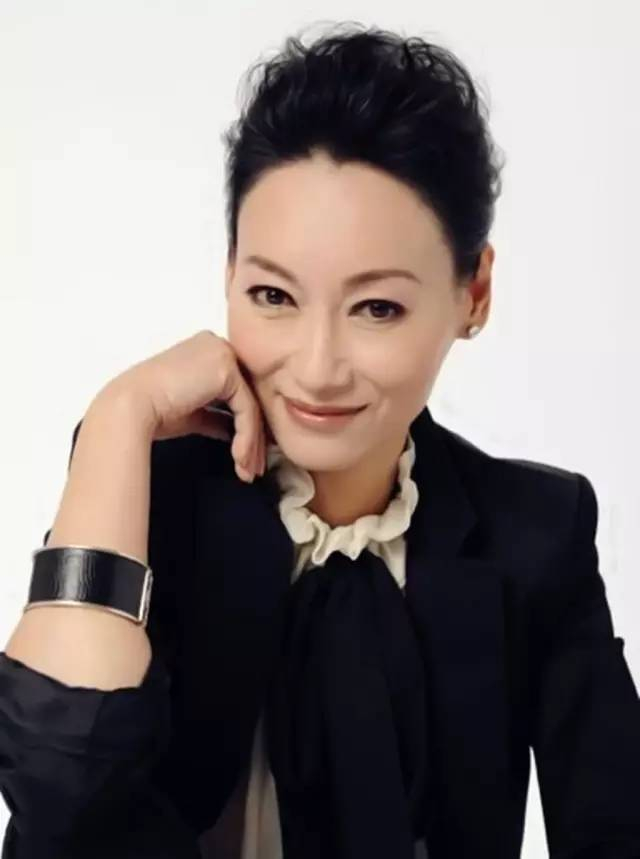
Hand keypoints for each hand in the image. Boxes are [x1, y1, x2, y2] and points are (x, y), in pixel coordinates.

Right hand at [100, 330, 266, 482]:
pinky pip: (246, 408)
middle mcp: (217, 346)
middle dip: (252, 438)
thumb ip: (214, 416)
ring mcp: (223, 354)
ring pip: (250, 405)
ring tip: (247, 471)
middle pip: (246, 398)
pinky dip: (246, 437)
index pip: (237, 391)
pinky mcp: (226, 369)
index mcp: (207, 352)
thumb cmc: (152, 410)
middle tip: (253, 469)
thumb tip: (231, 431)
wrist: (131, 408)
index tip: (246, 456)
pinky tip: (239, 458)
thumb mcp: (192, 413)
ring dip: (251, 443)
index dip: (245, 426)